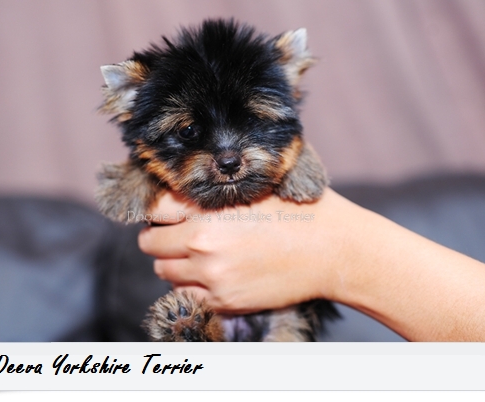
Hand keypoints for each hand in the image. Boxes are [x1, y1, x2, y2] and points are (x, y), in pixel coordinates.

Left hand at [138, 190, 341, 313]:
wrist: (332, 250)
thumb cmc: (299, 210)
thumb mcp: (256, 186)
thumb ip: (216, 189)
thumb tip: (187, 184)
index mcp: (208, 210)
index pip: (154, 208)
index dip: (156, 209)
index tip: (164, 211)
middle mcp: (203, 244)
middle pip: (151, 243)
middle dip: (159, 237)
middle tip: (175, 233)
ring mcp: (213, 276)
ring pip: (164, 271)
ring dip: (173, 262)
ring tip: (194, 254)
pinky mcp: (226, 300)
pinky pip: (185, 295)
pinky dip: (189, 285)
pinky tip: (209, 274)